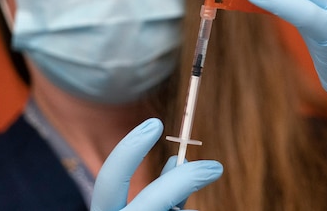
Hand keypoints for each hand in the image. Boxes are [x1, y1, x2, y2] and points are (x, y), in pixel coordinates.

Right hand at [91, 119, 221, 210]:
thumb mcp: (144, 208)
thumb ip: (160, 190)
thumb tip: (177, 159)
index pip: (110, 179)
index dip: (130, 150)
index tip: (155, 123)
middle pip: (152, 199)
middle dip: (183, 182)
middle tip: (215, 167)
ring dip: (184, 209)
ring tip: (186, 205)